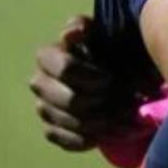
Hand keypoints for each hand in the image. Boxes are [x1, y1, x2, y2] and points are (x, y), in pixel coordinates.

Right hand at [28, 16, 115, 150]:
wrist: (116, 73)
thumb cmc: (109, 48)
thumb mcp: (102, 32)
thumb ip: (86, 27)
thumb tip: (73, 32)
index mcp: (49, 55)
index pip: (65, 68)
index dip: (91, 76)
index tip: (112, 78)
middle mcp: (40, 81)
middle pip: (68, 100)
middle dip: (100, 102)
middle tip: (126, 102)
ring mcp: (43, 106)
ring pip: (66, 121)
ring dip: (99, 123)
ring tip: (126, 120)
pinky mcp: (51, 127)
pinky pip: (61, 138)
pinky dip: (86, 139)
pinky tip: (106, 134)